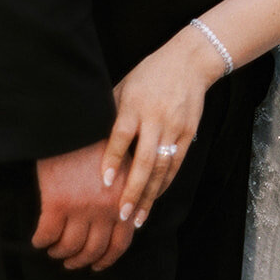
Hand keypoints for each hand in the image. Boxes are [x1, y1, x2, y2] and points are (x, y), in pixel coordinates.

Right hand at [32, 139, 135, 271]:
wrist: (76, 123)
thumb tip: (123, 223)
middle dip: (81, 261)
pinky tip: (39, 239)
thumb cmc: (98, 142)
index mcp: (125, 198)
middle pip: (93, 250)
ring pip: (68, 247)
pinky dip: (41, 242)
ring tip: (55, 250)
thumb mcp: (122, 167)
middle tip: (72, 262)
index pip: (121, 242)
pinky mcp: (56, 203)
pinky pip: (47, 236)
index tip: (97, 265)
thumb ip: (124, 195)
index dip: (107, 259)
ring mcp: (81, 207)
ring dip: (60, 253)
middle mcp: (106, 207)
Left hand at [100, 26, 226, 228]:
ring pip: (162, 167)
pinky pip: (176, 163)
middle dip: (133, 189)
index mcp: (135, 105)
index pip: (123, 136)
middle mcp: (156, 118)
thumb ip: (111, 114)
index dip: (114, 159)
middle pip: (145, 159)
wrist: (190, 61)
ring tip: (137, 218)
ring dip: (150, 195)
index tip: (105, 182)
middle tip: (121, 215)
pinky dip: (165, 183)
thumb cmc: (149, 74)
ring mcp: (174, 126)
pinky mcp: (189, 132)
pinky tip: (154, 198)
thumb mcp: (124, 86)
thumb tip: (89, 143)